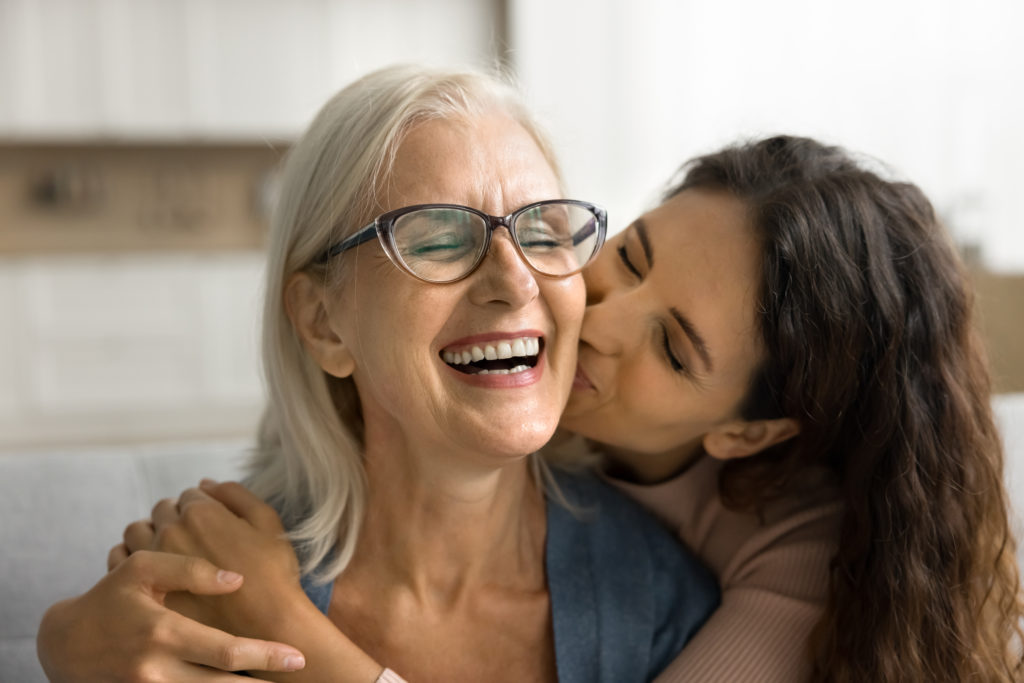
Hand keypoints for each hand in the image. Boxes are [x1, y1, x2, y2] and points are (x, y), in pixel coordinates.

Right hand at [37, 550, 305, 681]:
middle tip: (297, 675)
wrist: (64, 643)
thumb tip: (236, 579)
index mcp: (163, 632)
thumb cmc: (110, 597)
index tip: (297, 656)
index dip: (265, 655)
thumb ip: (190, 570)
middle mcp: (157, 670)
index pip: (226, 651)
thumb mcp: (142, 569)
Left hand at [142, 480, 305, 638]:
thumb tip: (206, 484)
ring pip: (137, 532)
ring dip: (152, 533)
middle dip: (177, 517)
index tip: (211, 520)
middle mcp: (171, 532)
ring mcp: (153, 562)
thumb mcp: (268, 523)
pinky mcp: (143, 589)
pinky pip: (122, 560)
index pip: (190, 494)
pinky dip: (133, 557)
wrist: (266, 627)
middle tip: (194, 536)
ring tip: (170, 549)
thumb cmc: (272, 574)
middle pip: (163, 510)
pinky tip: (153, 568)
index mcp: (201, 513)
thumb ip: (236, 495)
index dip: (202, 505)